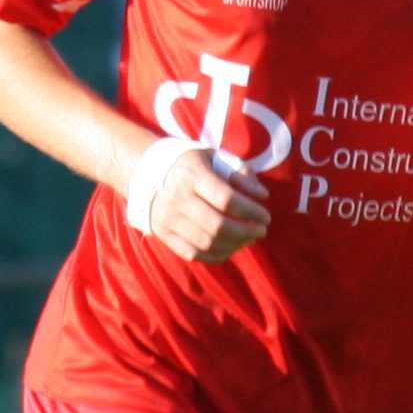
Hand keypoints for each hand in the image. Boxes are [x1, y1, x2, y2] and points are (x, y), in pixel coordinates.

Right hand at [139, 142, 271, 263]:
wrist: (146, 171)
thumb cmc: (191, 164)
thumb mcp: (214, 158)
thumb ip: (240, 172)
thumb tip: (261, 195)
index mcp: (192, 174)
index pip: (226, 199)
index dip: (251, 211)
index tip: (265, 216)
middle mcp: (177, 197)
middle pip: (218, 225)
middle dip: (246, 231)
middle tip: (261, 231)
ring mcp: (167, 218)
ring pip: (207, 242)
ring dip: (234, 245)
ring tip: (248, 239)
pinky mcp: (162, 233)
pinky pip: (192, 253)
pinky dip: (216, 255)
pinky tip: (230, 248)